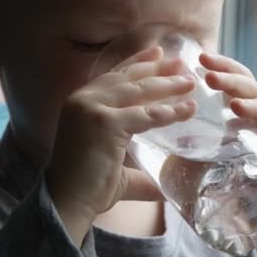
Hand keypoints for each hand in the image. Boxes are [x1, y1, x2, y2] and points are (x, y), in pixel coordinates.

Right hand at [46, 47, 195, 245]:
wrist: (66, 203)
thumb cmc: (87, 187)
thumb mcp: (112, 162)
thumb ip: (137, 164)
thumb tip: (164, 181)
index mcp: (80, 102)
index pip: (113, 75)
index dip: (137, 63)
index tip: (158, 53)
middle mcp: (83, 99)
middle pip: (128, 78)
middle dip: (157, 69)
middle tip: (181, 63)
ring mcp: (92, 108)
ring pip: (138, 92)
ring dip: (167, 85)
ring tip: (190, 83)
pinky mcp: (104, 123)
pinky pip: (146, 114)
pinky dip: (170, 112)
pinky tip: (188, 109)